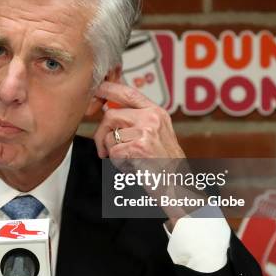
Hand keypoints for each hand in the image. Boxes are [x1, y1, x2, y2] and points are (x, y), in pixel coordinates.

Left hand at [93, 81, 189, 226]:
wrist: (177, 186)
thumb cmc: (165, 164)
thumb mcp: (155, 135)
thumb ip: (135, 120)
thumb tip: (108, 107)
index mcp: (157, 112)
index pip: (129, 93)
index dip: (110, 89)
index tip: (98, 89)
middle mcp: (152, 118)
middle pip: (111, 115)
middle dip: (101, 133)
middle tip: (104, 150)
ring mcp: (146, 131)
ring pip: (109, 136)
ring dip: (112, 152)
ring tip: (128, 160)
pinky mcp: (139, 147)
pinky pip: (113, 152)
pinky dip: (117, 164)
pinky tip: (132, 167)